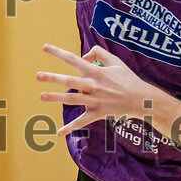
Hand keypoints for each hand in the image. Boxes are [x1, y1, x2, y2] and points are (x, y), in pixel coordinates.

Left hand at [36, 43, 154, 135]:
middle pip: (69, 80)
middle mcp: (93, 85)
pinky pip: (82, 121)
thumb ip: (99, 53)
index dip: (58, 53)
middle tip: (38, 76)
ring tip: (41, 96)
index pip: (73, 59)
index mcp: (96, 71)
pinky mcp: (98, 113)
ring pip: (72, 99)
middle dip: (53, 78)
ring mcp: (95, 100)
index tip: (44, 47)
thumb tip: (83, 56)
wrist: (142, 99)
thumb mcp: (115, 61)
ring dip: (56, 98)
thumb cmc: (127, 78)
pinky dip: (71, 127)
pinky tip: (59, 133)